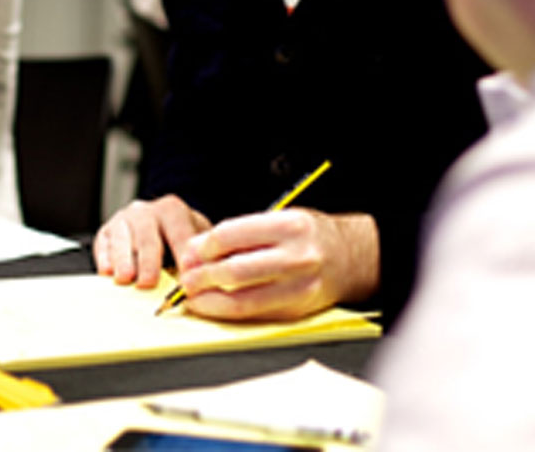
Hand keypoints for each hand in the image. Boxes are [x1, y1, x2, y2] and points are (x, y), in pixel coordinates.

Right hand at [93, 195, 211, 287]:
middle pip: (147, 237)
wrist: (161, 223)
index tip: (185, 277)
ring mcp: (123, 220)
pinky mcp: (106, 232)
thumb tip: (209, 273)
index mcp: (172, 210)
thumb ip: (202, 253)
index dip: (182, 255)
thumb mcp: (197, 236)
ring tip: (125, 278)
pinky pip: (103, 244)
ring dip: (123, 261)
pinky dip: (105, 258)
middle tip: (148, 282)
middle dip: (148, 261)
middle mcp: (146, 211)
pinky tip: (107, 271)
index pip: (179, 233)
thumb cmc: (180, 235)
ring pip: (122, 240)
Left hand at [175, 209, 378, 320]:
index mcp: (289, 226)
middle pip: (235, 271)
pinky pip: (254, 314)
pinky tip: (214, 306)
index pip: (232, 235)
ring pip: (243, 300)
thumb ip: (239, 233)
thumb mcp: (278, 219)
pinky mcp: (296, 311)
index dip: (203, 246)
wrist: (348, 259)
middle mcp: (297, 257)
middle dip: (202, 277)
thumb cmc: (308, 236)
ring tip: (194, 296)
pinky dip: (228, 312)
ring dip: (210, 300)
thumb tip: (196, 250)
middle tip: (185, 279)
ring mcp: (298, 288)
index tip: (189, 253)